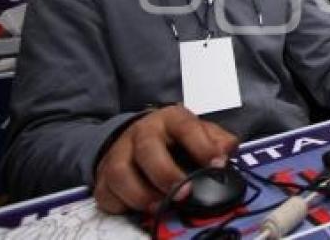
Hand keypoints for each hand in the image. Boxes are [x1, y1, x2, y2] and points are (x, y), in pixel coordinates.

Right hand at [93, 105, 237, 213]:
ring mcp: (119, 153)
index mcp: (170, 119)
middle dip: (166, 173)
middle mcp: (142, 132)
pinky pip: (105, 193)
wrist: (138, 137)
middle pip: (147, 149)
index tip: (217, 164)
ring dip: (141, 194)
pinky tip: (138, 210)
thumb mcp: (200, 132)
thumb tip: (226, 152)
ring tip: (160, 207)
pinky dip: (121, 205)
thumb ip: (217, 140)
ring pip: (120, 173)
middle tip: (184, 193)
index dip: (202, 146)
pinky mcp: (103, 176)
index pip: (186, 127)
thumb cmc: (176, 139)